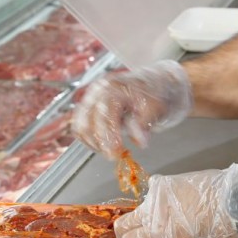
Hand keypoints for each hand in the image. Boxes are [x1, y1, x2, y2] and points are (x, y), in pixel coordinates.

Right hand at [72, 60, 192, 157]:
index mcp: (114, 88)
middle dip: (99, 142)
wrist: (157, 82)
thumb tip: (137, 140)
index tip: (116, 152)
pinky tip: (103, 144)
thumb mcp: (157, 107)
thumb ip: (143, 124)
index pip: (104, 114)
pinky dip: (89, 138)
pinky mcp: (90, 106)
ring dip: (93, 141)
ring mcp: (92, 97)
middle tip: (114, 155)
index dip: (108, 136)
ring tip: (110, 150)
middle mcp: (98, 90)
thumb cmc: (157, 92)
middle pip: (87, 121)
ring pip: (79, 125)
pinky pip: (80, 125)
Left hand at [114, 164, 237, 237]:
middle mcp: (154, 210)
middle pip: (123, 228)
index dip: (136, 223)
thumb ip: (175, 197)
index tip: (141, 230)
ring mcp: (159, 229)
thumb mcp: (192, 185)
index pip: (136, 209)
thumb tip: (174, 207)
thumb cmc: (225, 193)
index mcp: (159, 192)